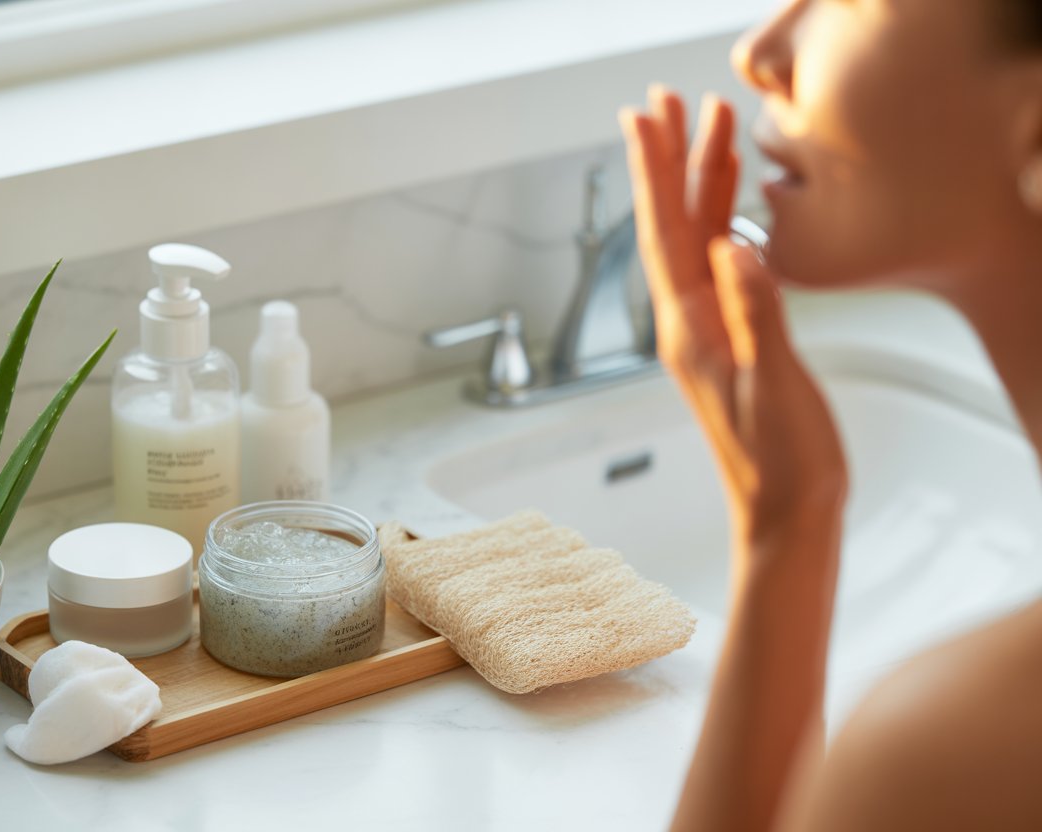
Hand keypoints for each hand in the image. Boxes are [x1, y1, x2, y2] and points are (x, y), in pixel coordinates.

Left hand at [619, 87, 846, 562]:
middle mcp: (687, 324)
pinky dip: (721, 222)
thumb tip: (733, 248)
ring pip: (695, 240)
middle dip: (670, 160)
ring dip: (698, 183)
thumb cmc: (779, 461)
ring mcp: (705, 330)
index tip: (646, 120)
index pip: (664, 235)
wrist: (783, 511)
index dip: (654, 174)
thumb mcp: (771, 386)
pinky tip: (728, 204)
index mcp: (688, 330)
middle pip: (671, 225)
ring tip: (705, 130)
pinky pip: (718, 265)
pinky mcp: (729, 338)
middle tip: (667, 101)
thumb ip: (754, 316)